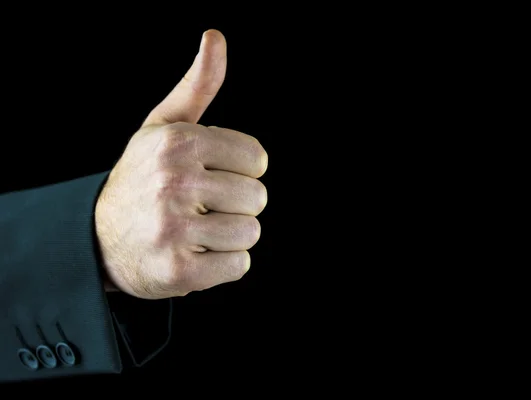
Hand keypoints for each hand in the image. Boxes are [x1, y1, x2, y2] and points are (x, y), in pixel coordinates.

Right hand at [95, 29, 267, 298]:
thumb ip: (197, 85)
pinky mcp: (178, 271)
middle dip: (236, 204)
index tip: (213, 176)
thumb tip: (215, 37)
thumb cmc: (144, 177)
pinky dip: (224, 264)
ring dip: (231, 236)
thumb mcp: (163, 127)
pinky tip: (196, 254)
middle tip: (202, 207)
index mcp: (177, 142)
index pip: (257, 159)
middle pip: (257, 197)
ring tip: (198, 231)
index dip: (241, 170)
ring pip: (250, 232)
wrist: (99, 238)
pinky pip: (240, 266)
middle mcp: (172, 182)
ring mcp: (173, 229)